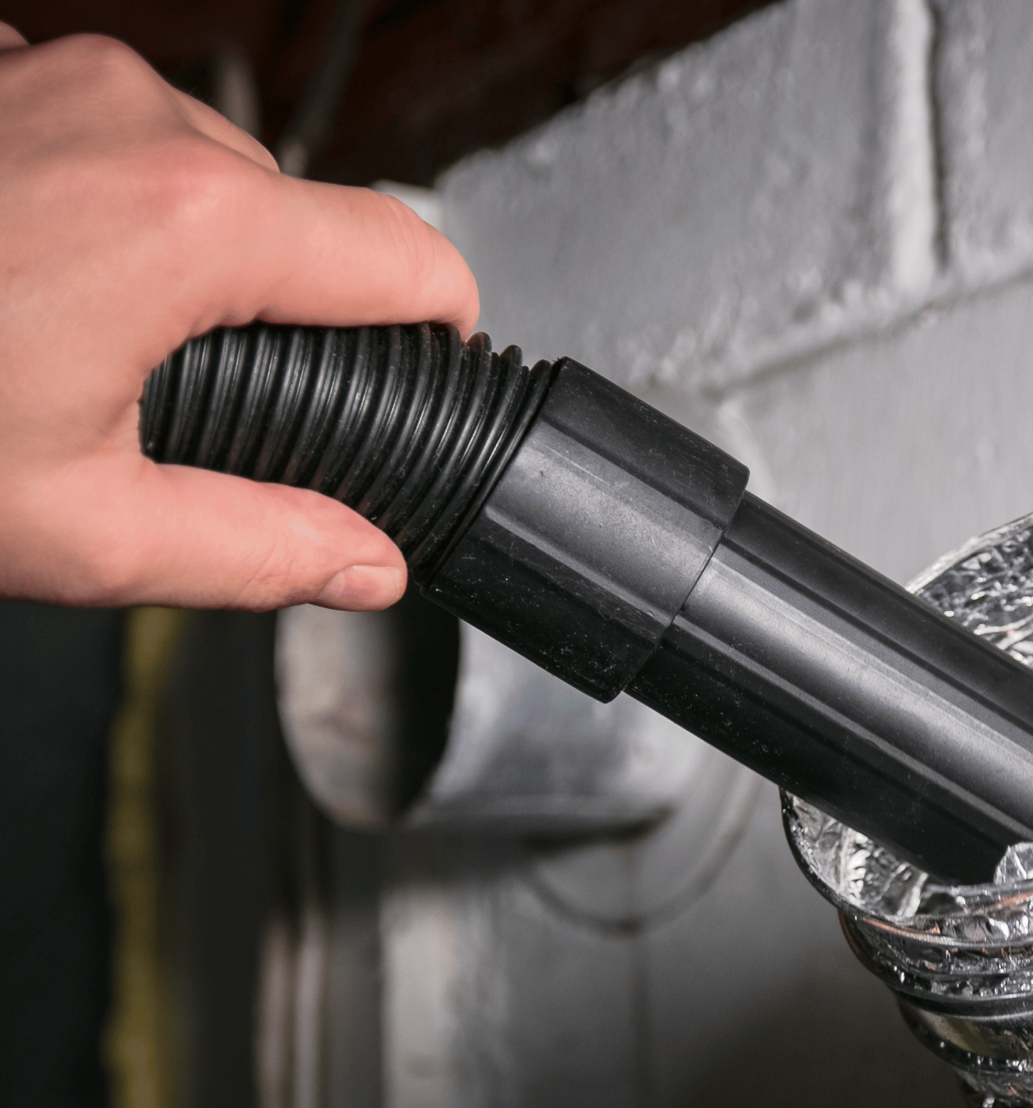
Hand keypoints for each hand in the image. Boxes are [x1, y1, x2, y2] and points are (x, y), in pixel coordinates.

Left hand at [0, 25, 477, 610]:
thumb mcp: (76, 527)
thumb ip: (258, 547)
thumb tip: (366, 564)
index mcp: (191, 224)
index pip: (408, 254)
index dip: (443, 324)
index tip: (430, 364)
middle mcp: (134, 114)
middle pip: (297, 214)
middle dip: (278, 304)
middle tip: (189, 397)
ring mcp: (47, 71)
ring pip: (195, 166)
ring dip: (178, 251)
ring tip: (73, 336)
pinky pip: (99, 132)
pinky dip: (94, 201)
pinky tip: (19, 274)